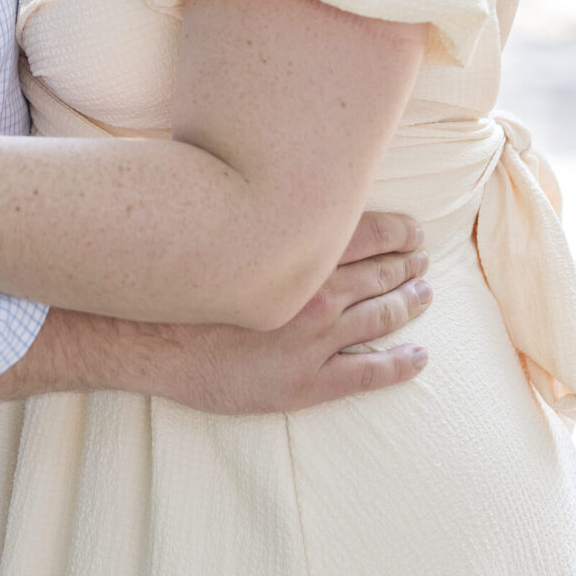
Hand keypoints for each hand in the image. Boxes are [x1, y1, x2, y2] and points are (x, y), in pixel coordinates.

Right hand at [148, 214, 431, 412]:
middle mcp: (317, 293)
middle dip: (407, 266)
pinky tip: (418, 357)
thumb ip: (261, 218)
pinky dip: (400, 364)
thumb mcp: (222, 233)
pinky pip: (369, 373)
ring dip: (409, 304)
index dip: (399, 232)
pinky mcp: (309, 382)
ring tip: (425, 295)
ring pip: (381, 317)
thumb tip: (281, 193)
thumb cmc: (180, 286)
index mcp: (299, 253)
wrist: (150, 341)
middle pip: (381, 274)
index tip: (413, 230)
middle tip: (423, 260)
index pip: (368, 233)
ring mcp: (317, 340)